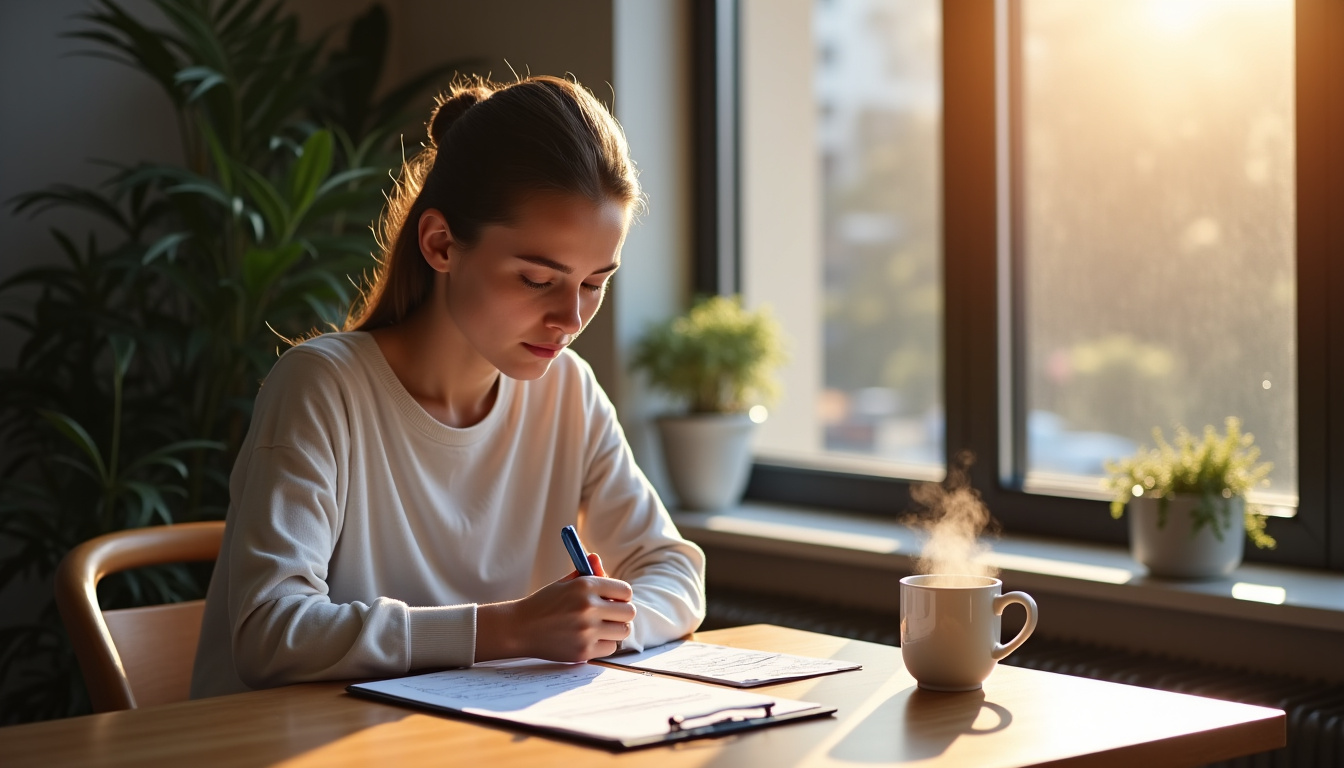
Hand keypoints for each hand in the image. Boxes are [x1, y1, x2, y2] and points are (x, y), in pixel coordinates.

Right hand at [476, 554, 635, 662]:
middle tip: (610, 616)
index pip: (625, 591)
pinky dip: (603, 644)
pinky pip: (611, 648)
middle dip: (621, 614)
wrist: (520, 628)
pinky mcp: (584, 651)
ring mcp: (587, 630)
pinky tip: (589, 639)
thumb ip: (586, 572)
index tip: (614, 601)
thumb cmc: (544, 604)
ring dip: (614, 630)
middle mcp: (588, 606)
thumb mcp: (564, 583)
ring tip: (599, 628)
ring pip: (623, 631)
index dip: (621, 597)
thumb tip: (597, 559)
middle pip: (629, 612)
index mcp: (585, 585)